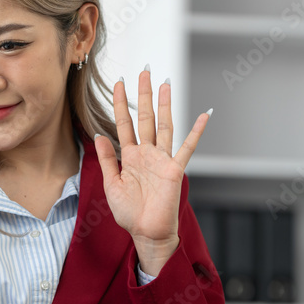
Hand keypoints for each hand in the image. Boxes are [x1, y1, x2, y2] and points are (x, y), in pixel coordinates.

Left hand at [94, 66, 211, 273]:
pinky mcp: (175, 170)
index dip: (120, 103)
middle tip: (144, 70)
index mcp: (130, 156)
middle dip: (143, 94)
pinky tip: (204, 115)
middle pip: (145, 117)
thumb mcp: (111, 184)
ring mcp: (162, 159)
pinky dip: (196, 131)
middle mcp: (147, 153)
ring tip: (166, 83)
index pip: (124, 123)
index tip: (117, 83)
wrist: (146, 233)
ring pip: (164, 125)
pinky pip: (187, 148)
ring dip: (165, 104)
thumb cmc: (129, 212)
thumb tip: (99, 135)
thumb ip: (107, 159)